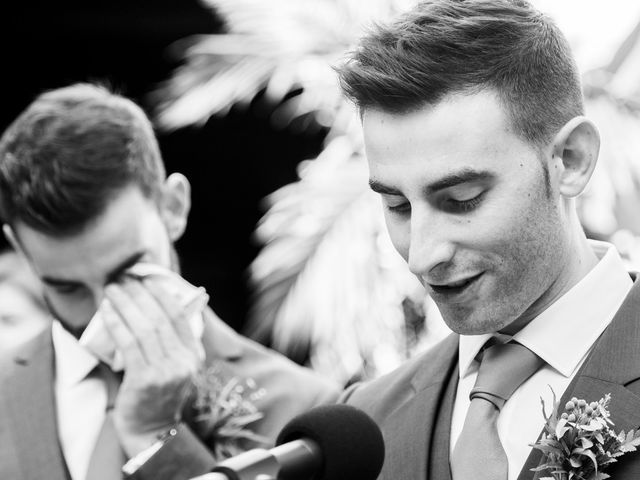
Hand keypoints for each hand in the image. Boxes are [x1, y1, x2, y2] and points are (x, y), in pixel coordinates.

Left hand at [102, 276, 205, 455]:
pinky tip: (106, 310)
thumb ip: (171, 341)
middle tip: (124, 278)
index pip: (181, 316)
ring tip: (113, 289)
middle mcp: (184, 361)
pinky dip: (116, 322)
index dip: (163, 293)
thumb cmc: (157, 392)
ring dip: (126, 304)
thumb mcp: (174, 366)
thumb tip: (153, 305)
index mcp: (194, 355)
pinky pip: (129, 343)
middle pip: (161, 318)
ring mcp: (166, 371)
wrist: (150, 429)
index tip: (147, 278)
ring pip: (145, 328)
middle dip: (141, 294)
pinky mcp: (145, 379)